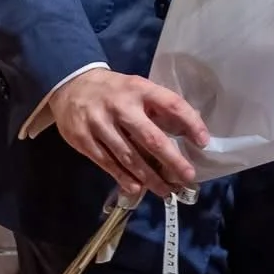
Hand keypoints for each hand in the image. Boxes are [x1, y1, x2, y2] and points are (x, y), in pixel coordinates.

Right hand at [49, 69, 208, 198]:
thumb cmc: (113, 91)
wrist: (70, 83)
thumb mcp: (136, 89)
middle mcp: (120, 105)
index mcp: (139, 89)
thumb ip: (158, 108)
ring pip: (129, 156)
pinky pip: (107, 163)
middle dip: (172, 161)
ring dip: (150, 177)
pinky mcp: (83, 138)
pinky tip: (137, 188)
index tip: (204, 142)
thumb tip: (189, 131)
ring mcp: (99, 123)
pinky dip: (123, 177)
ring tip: (166, 191)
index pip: (171, 104)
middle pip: (151, 138)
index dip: (190, 122)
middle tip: (187, 177)